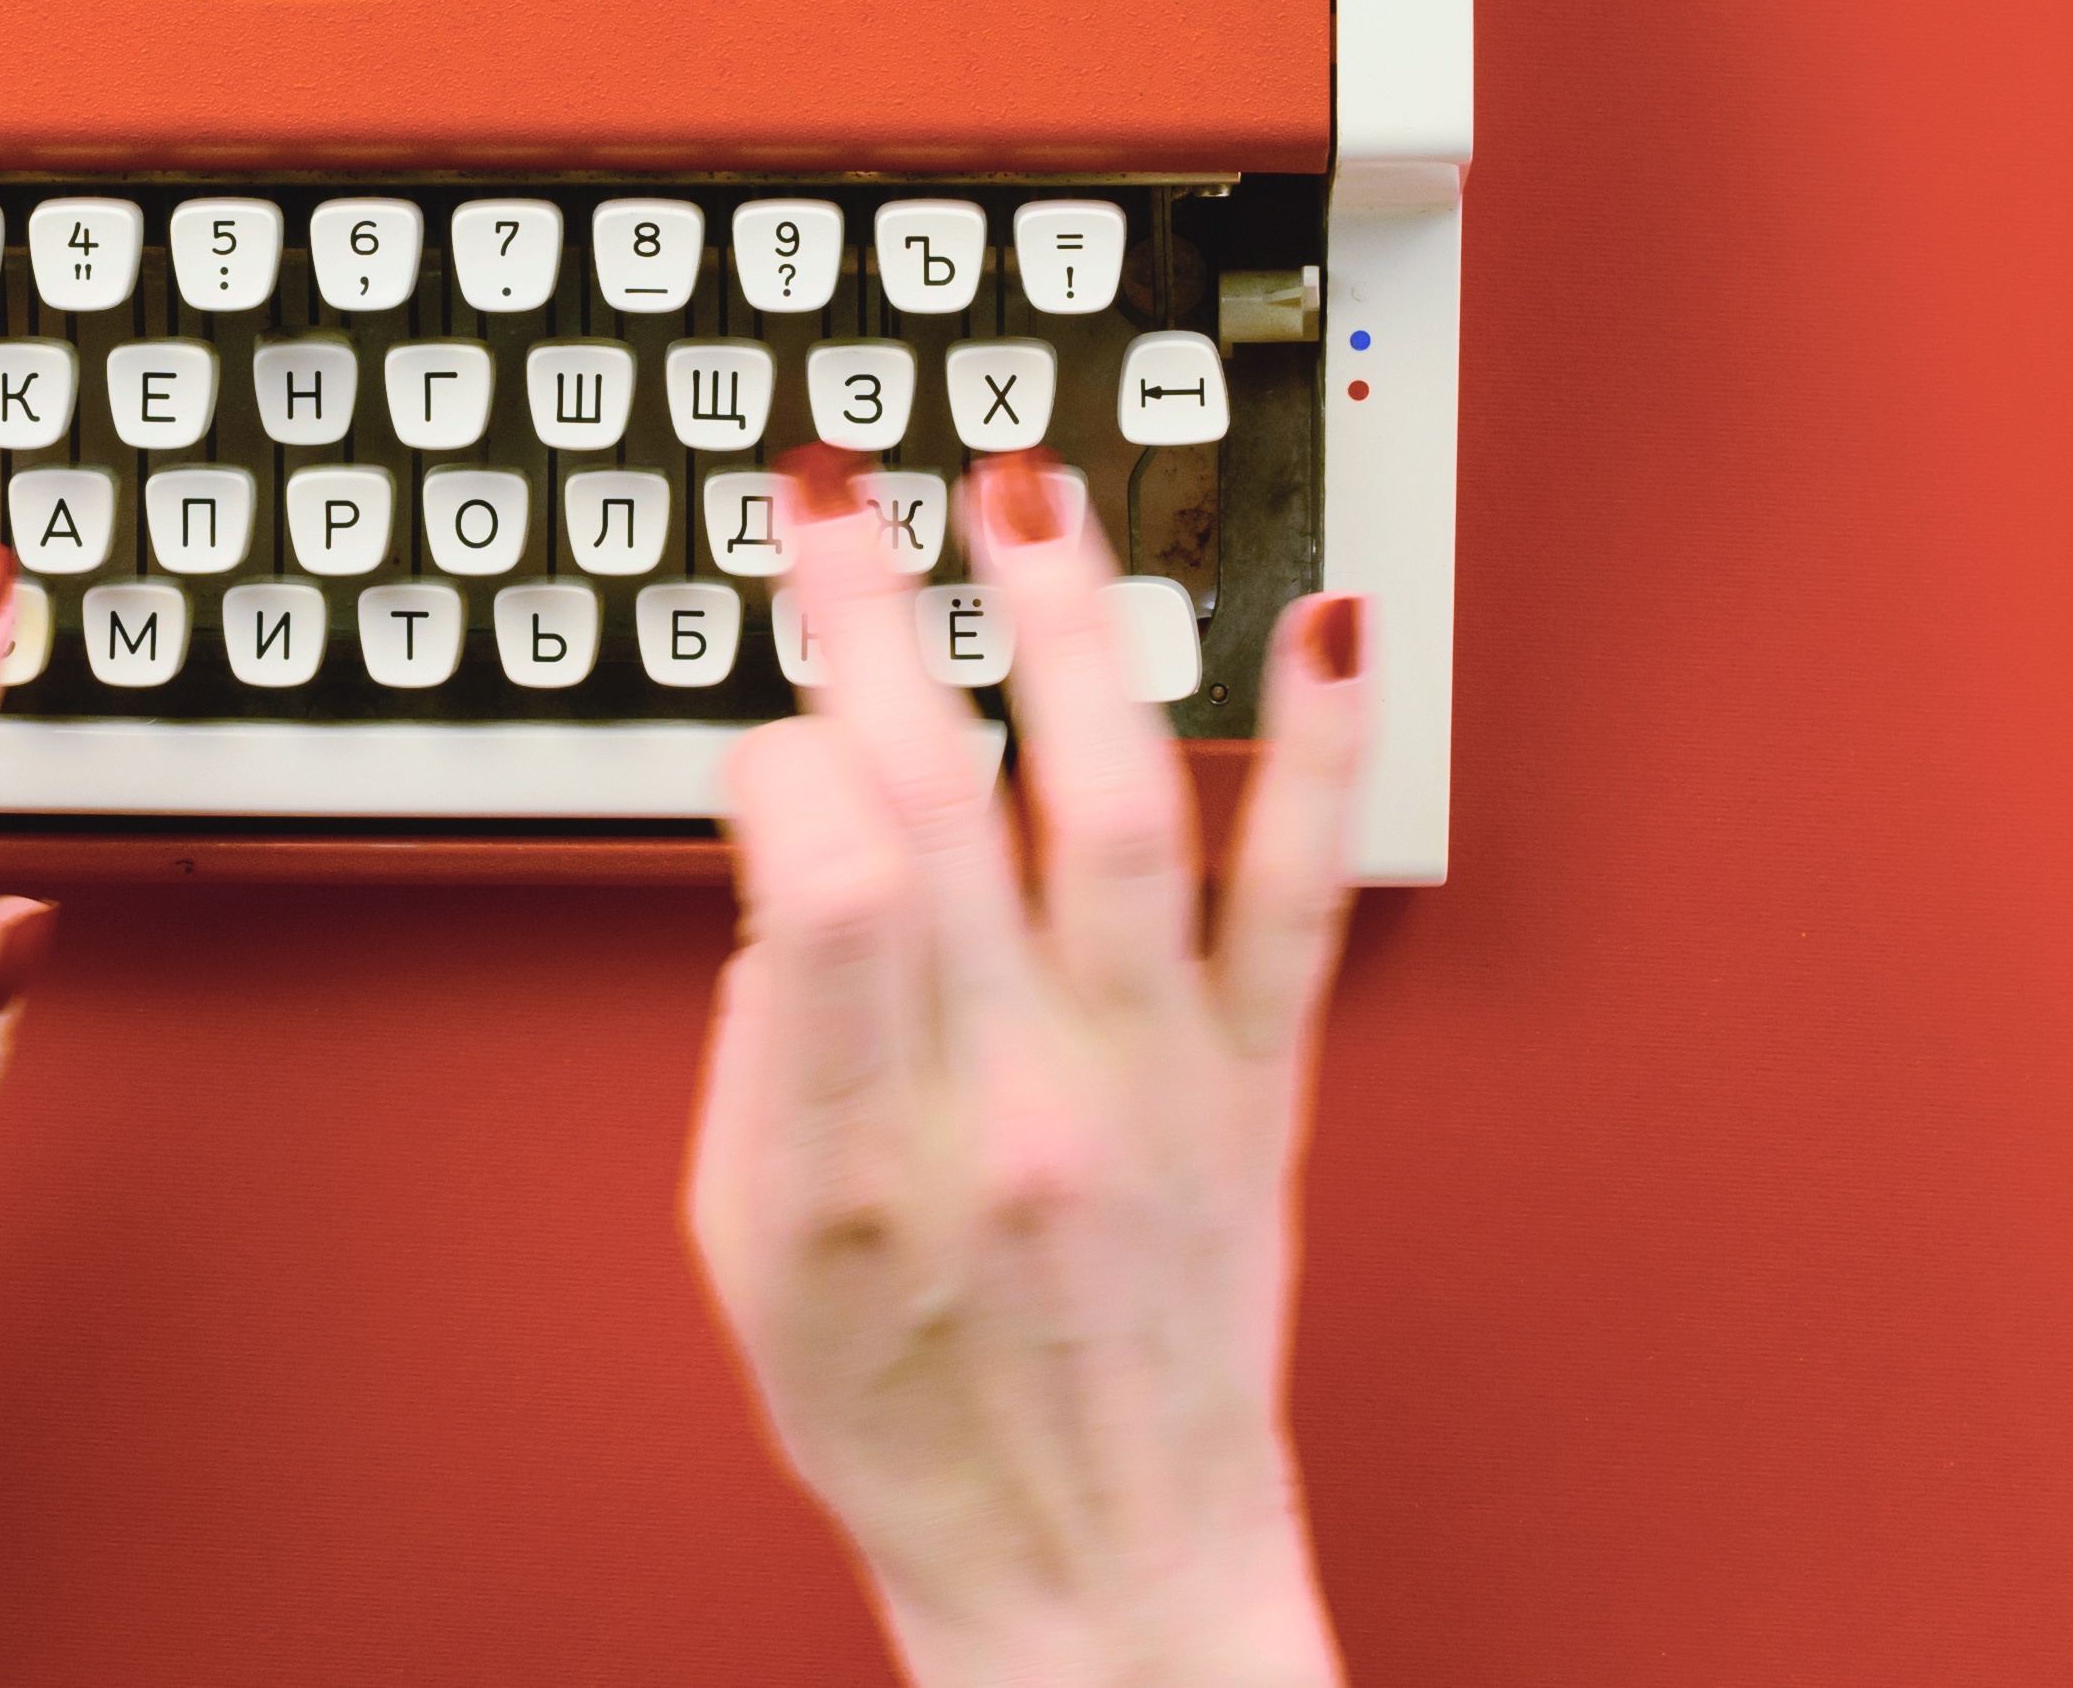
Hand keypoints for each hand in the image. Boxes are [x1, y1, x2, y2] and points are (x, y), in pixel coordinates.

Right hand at [690, 445, 1376, 1687]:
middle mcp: (1016, 1107)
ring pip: (1118, 810)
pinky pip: (1298, 898)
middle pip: (943, 808)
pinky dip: (1317, 751)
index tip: (764, 717)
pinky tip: (1324, 626)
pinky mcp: (1258, 1087)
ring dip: (1074, 630)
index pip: (825, 892)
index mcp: (861, 1165)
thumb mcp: (748, 1261)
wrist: (1104, 1573)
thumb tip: (799, 861)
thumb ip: (764, 1048)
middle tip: (842, 499)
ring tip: (1029, 498)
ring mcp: (1152, 1085)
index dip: (786, 758)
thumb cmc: (914, 1429)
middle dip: (882, 623)